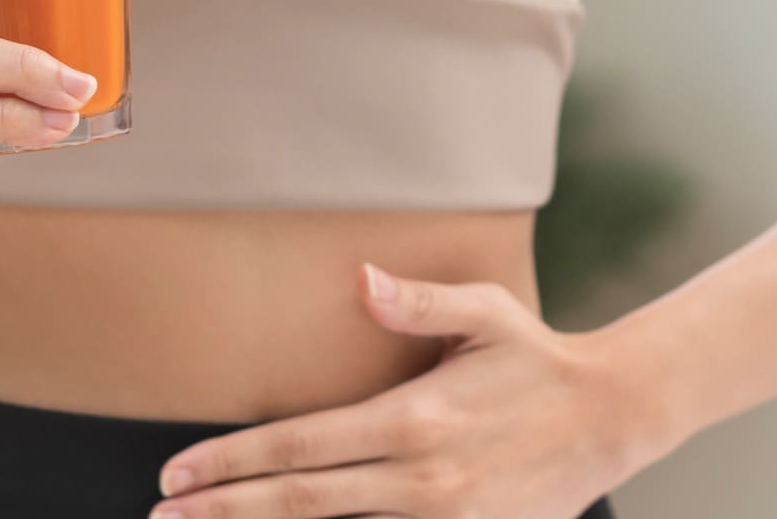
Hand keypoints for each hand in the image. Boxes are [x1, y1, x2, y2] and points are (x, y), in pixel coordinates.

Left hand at [153, 265, 669, 518]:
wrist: (611, 421)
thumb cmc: (536, 360)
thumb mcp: (484, 314)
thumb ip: (417, 302)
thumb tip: (360, 280)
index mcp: (412, 419)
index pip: (298, 446)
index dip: (230, 463)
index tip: (175, 473)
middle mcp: (420, 479)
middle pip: (299, 501)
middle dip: (225, 512)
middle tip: (165, 513)